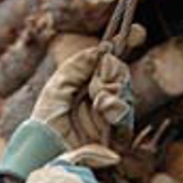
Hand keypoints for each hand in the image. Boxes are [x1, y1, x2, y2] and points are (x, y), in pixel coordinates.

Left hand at [0, 48, 133, 182]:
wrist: (45, 151)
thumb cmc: (45, 121)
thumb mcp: (57, 86)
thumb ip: (77, 66)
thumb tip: (101, 49)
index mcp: (86, 87)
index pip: (108, 66)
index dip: (121, 48)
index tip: (137, 32)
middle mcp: (100, 101)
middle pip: (120, 76)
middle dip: (112, 73)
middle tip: (96, 83)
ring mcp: (109, 120)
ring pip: (126, 94)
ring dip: (113, 91)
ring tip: (98, 100)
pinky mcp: (116, 138)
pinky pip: (126, 114)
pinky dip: (116, 107)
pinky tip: (104, 107)